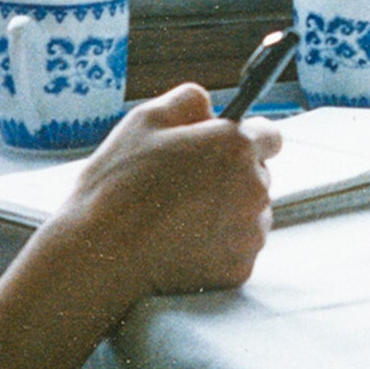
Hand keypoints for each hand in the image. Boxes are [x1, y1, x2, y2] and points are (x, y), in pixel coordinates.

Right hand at [57, 83, 281, 296]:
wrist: (100, 254)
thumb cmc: (118, 185)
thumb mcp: (145, 120)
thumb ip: (189, 101)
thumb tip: (210, 107)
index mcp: (235, 146)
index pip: (269, 136)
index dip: (244, 139)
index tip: (222, 149)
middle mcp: (254, 188)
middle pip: (258, 176)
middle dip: (232, 177)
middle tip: (186, 186)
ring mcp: (250, 232)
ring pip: (251, 214)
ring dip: (228, 212)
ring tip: (180, 217)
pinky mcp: (240, 267)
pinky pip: (238, 248)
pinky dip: (218, 246)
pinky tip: (182, 242)